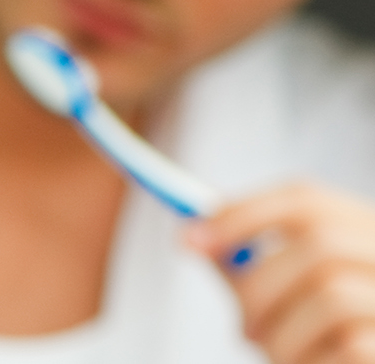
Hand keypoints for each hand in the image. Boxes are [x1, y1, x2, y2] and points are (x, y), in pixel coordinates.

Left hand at [188, 182, 374, 363]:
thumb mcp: (287, 296)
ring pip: (332, 297)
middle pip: (319, 245)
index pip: (304, 199)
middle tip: (243, 331)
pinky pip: (352, 346)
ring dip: (286, 337)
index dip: (242, 214)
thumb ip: (249, 265)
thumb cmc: (323, 340)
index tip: (189, 241)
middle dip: (261, 288)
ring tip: (279, 358)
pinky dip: (314, 362)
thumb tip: (192, 235)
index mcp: (364, 231)